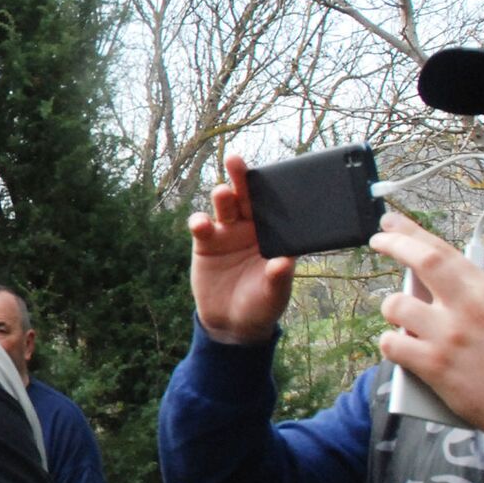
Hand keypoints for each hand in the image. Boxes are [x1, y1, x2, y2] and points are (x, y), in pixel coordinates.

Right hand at [188, 154, 295, 344]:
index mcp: (273, 234)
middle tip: (236, 160)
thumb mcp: (274, 295)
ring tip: (222, 193)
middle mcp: (250, 228)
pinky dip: (199, 222)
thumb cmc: (261, 305)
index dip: (272, 188)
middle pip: (246, 197)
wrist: (231, 322)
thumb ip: (278, 278)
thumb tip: (284, 263)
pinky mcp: (205, 243)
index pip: (274, 205)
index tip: (273, 172)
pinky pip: (201, 227)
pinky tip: (200, 223)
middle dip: (242, 178)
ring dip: (222, 197)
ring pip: (224, 207)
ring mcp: (226, 233)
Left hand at [369, 211, 483, 443]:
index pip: (444, 250)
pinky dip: (391, 345)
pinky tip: (401, 350)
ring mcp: (448, 335)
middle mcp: (468, 308)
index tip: (392, 222)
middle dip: (394, 243)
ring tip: (404, 323)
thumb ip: (470, 296)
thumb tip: (429, 279)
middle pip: (421, 260)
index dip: (413, 232)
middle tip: (378, 239)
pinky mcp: (433, 365)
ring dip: (392, 311)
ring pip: (395, 305)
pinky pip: (391, 343)